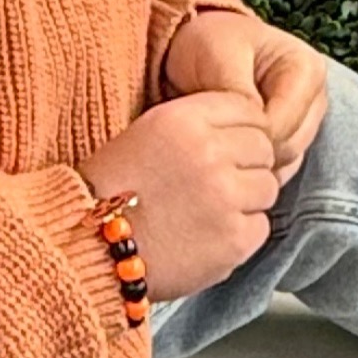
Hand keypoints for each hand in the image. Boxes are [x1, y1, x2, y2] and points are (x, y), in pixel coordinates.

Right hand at [77, 91, 278, 302]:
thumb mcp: (148, 132)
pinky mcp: (233, 240)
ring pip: (268, 187)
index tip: (231, 145)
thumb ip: (198, 123)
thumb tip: (246, 128)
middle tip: (221, 182)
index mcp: (185, 119)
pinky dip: (242, 232)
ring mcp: (225, 197)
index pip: (249, 109)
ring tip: (212, 209)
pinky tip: (210, 234)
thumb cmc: (112, 191)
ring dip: (248, 198)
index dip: (242, 128)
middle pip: (264, 147)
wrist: (89, 247)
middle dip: (249, 163)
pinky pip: (260, 227)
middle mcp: (209, 153)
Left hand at [163, 11, 327, 186]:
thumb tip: (257, 131)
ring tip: (220, 141)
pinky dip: (253, 167)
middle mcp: (315, 98)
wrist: (202, 45)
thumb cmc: (210, 43)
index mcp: (308, 69)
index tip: (216, 127)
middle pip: (289, 148)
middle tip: (214, 139)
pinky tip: (229, 152)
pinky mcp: (293, 138)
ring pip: (285, 163)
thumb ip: (238, 92)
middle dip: (250, 149)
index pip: (284, 124)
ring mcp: (307, 121)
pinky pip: (279, 169)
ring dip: (251, 160)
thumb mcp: (218, 55)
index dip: (247, 133)